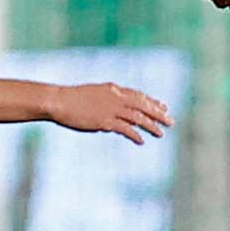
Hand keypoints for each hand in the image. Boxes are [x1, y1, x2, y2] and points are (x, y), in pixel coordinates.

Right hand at [47, 84, 173, 144]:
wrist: (59, 101)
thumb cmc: (71, 99)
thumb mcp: (92, 95)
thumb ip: (106, 101)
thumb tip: (113, 112)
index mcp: (113, 89)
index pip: (138, 95)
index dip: (152, 102)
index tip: (163, 107)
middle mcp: (116, 97)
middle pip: (143, 105)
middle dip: (158, 114)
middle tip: (171, 121)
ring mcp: (111, 109)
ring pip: (138, 117)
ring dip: (151, 126)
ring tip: (161, 133)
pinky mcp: (105, 121)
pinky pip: (126, 129)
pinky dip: (135, 135)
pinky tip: (141, 141)